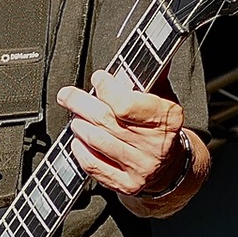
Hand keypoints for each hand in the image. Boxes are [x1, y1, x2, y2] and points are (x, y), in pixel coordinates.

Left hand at [58, 69, 185, 196]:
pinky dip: (80, 151)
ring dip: (80, 126)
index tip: (98, 79)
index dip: (107, 89)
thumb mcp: (164, 99)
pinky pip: (93, 165)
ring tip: (75, 117)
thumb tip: (149, 52)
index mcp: (167, 119)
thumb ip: (152, 78)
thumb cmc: (160, 127)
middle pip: (106, 121)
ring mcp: (141, 167)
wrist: (170, 167)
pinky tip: (77, 140)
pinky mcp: (126, 184)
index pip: (127, 104)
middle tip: (67, 95)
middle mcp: (156, 145)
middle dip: (81, 104)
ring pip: (97, 142)